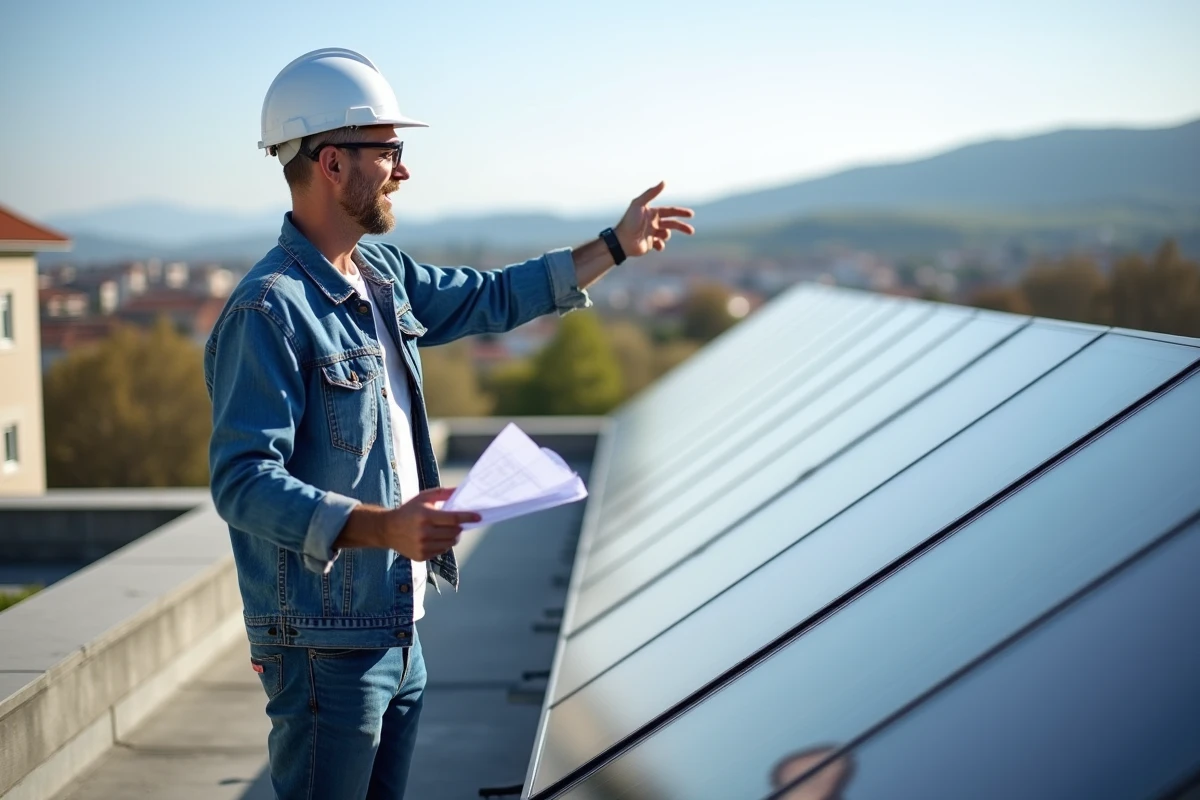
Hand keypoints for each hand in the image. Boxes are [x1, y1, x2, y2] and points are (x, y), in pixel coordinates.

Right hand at [338, 487, 480, 560]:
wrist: (387, 529)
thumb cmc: (409, 510)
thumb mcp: (424, 497)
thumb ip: (443, 493)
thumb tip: (461, 491)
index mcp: (425, 515)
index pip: (453, 518)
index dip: (468, 517)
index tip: (478, 517)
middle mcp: (424, 532)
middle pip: (454, 532)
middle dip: (459, 527)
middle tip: (457, 523)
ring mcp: (422, 546)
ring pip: (450, 543)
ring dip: (452, 536)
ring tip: (445, 530)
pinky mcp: (421, 556)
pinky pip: (442, 551)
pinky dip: (443, 544)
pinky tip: (435, 537)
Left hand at [614, 181, 695, 256]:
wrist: (622, 240)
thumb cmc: (630, 221)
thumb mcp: (639, 204)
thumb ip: (651, 193)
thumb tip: (664, 181)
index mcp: (652, 213)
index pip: (670, 211)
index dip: (681, 212)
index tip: (691, 214)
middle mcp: (653, 222)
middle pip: (672, 224)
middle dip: (682, 227)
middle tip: (691, 231)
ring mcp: (652, 233)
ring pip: (667, 234)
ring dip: (666, 235)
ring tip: (659, 236)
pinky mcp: (650, 244)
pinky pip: (661, 245)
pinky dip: (660, 245)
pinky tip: (655, 245)